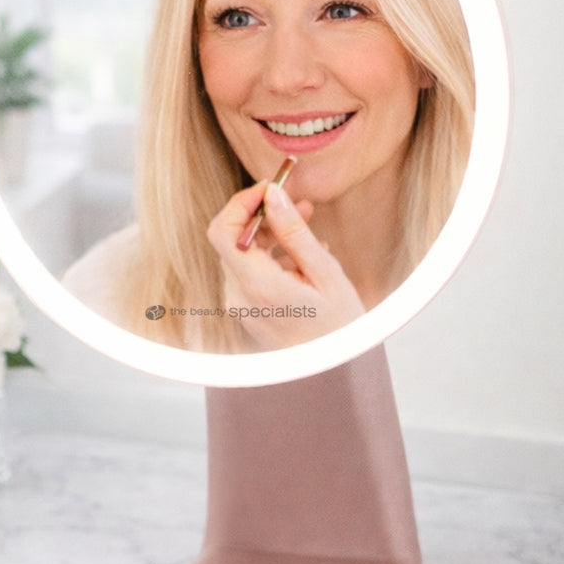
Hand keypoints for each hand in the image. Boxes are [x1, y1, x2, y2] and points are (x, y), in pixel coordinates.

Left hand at [206, 182, 364, 349]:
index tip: (270, 188)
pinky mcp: (246, 311)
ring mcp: (239, 306)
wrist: (335, 375)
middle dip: (263, 215)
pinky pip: (250, 272)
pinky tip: (304, 258)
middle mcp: (239, 296)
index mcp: (257, 286)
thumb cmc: (339, 328)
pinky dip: (272, 257)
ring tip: (310, 225)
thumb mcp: (325, 273)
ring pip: (243, 254)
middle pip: (233, 239)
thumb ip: (294, 231)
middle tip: (300, 203)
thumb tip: (272, 194)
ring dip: (271, 235)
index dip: (241, 203)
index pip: (224, 231)